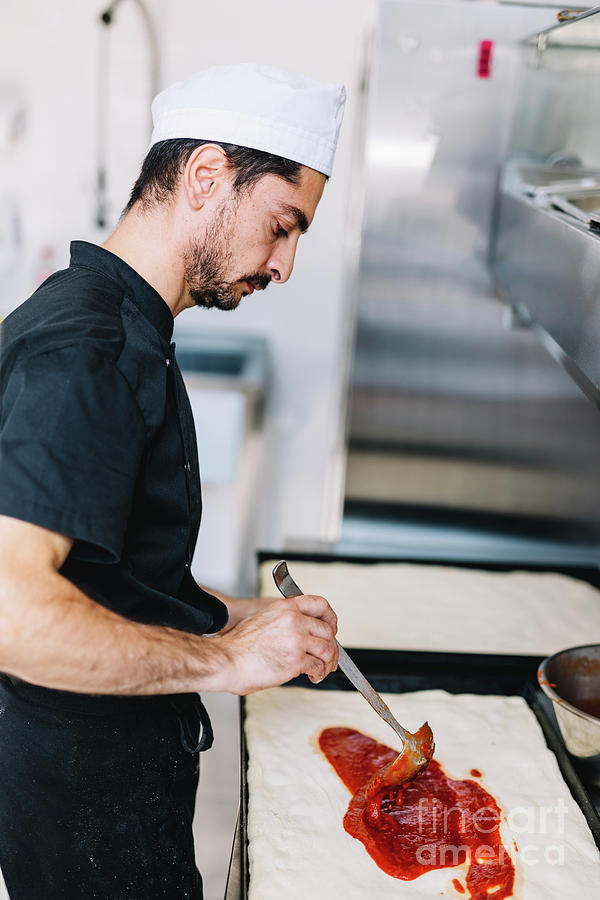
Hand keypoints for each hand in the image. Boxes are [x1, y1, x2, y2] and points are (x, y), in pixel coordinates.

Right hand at [213, 594, 338, 694]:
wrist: (226, 660)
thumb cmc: (240, 645)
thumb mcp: (265, 619)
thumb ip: (286, 620)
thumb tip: (304, 631)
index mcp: (286, 607)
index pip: (321, 604)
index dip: (330, 618)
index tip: (331, 628)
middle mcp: (293, 620)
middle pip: (328, 631)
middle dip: (331, 646)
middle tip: (328, 656)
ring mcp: (296, 640)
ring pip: (328, 649)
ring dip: (328, 662)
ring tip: (322, 669)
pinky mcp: (295, 660)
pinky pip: (318, 666)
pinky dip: (319, 674)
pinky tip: (313, 676)